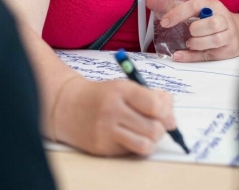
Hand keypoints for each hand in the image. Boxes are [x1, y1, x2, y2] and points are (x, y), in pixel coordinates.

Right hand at [54, 77, 175, 155]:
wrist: (67, 106)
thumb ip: (151, 96)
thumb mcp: (124, 87)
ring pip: (145, 145)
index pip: (154, 105)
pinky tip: (129, 138)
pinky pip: (130, 152)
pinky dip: (135, 146)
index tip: (168, 117)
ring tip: (146, 135)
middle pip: (153, 128)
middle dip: (161, 129)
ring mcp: (106, 130)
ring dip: (151, 142)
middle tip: (157, 126)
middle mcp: (113, 109)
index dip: (167, 114)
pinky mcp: (101, 147)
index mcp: (121, 89)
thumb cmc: (102, 96)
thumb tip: (171, 114)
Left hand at [148, 0, 238, 61]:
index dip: (179, 13)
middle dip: (196, 30)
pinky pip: (209, 55)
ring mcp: (229, 35)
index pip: (196, 5)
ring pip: (215, 40)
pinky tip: (180, 55)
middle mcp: (223, 18)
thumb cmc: (210, 19)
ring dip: (197, 43)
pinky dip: (192, 57)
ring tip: (190, 43)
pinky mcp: (229, 50)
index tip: (164, 22)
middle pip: (212, 23)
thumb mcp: (195, 9)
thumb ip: (171, 5)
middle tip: (188, 33)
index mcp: (212, 5)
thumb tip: (149, 1)